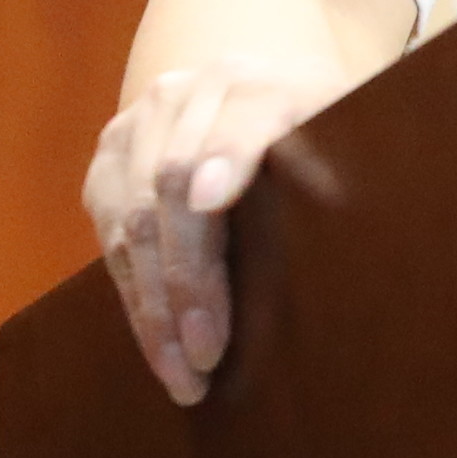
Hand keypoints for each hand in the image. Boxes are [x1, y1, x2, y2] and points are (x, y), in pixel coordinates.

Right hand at [83, 56, 345, 407]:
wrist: (261, 97)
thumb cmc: (320, 143)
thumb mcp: (348, 150)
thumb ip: (339, 172)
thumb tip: (339, 210)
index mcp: (260, 83)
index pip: (241, 121)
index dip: (227, 155)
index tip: (212, 200)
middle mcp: (190, 92)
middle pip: (172, 184)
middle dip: (187, 279)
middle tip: (207, 355)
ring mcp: (140, 121)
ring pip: (133, 218)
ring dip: (153, 306)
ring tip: (182, 373)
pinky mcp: (109, 157)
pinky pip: (109, 233)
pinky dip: (133, 296)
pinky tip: (157, 345)